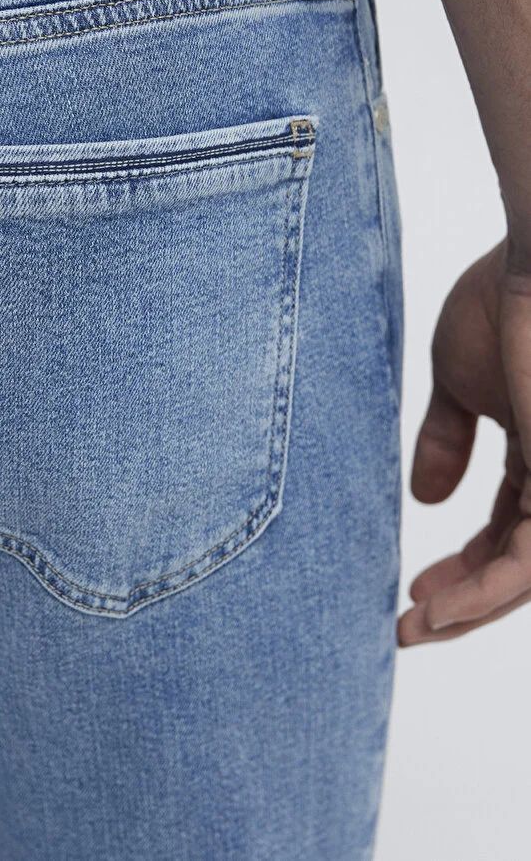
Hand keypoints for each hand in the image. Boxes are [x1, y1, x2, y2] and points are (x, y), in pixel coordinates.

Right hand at [399, 240, 530, 645]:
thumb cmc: (503, 301)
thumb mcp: (459, 380)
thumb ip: (446, 437)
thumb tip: (426, 498)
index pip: (505, 527)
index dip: (462, 564)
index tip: (411, 588)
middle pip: (519, 562)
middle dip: (466, 599)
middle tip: (410, 625)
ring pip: (528, 575)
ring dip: (471, 610)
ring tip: (416, 629)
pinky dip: (485, 593)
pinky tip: (439, 611)